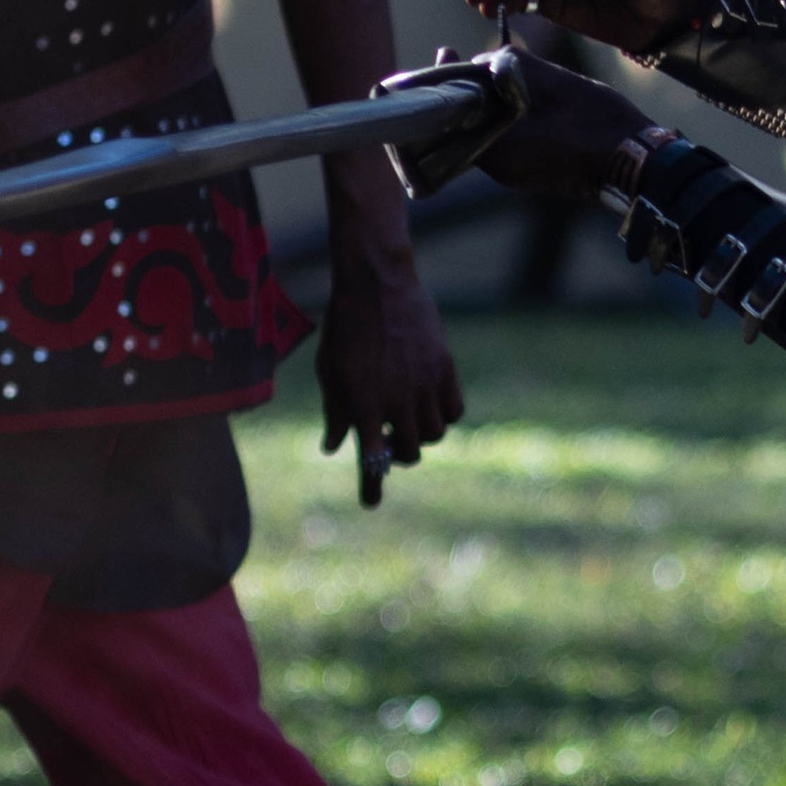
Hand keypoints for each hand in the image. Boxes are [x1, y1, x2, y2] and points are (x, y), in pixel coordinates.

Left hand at [314, 269, 463, 508]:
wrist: (377, 283)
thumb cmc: (345, 327)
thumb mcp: (330, 371)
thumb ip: (335, 412)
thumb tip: (334, 447)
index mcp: (363, 401)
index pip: (371, 456)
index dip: (371, 482)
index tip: (370, 503)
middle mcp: (397, 398)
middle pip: (409, 452)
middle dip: (399, 456)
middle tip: (390, 444)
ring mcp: (425, 383)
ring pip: (434, 434)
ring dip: (421, 436)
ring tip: (409, 420)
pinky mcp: (444, 367)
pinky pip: (454, 410)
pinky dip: (444, 416)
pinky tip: (430, 406)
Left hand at [458, 45, 655, 200]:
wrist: (635, 160)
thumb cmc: (598, 120)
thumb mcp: (552, 80)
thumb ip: (511, 66)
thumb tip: (484, 61)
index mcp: (500, 146)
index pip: (452, 115)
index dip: (445, 83)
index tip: (445, 53)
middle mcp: (499, 168)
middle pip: (463, 126)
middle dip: (462, 94)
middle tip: (457, 59)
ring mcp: (512, 175)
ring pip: (480, 135)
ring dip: (481, 108)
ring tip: (487, 76)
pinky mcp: (526, 174)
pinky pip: (499, 144)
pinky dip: (497, 121)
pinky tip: (511, 99)